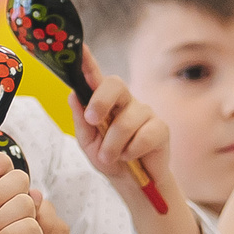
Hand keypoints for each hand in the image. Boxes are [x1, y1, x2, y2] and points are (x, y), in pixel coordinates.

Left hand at [73, 52, 178, 221]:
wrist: (134, 184)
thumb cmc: (110, 159)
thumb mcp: (89, 143)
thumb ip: (82, 120)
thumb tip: (73, 95)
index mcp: (105, 102)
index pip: (96, 77)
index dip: (88, 62)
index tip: (79, 49)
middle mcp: (126, 102)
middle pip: (114, 84)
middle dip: (100, 102)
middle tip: (93, 121)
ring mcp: (144, 112)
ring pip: (125, 122)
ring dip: (113, 146)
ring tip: (113, 157)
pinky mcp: (160, 128)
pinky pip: (143, 136)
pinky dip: (131, 151)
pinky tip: (132, 156)